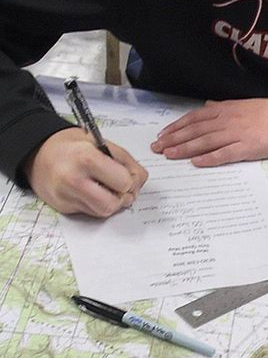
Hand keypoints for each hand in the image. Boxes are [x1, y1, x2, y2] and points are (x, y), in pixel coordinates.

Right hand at [24, 128, 147, 216]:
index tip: (126, 174)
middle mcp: (73, 179)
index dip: (130, 180)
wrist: (39, 152)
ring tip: (107, 189)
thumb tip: (139, 183)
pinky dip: (98, 205)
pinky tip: (93, 192)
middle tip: (120, 186)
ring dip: (112, 203)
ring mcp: (65, 196)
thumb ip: (127, 163)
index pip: (123, 182)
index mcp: (86, 158)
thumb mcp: (104, 144)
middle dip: (123, 196)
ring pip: (103, 212)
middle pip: (113, 204)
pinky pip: (91, 213)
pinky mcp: (62, 207)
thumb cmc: (74, 146)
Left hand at [151, 98, 267, 165]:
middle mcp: (229, 120)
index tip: (163, 134)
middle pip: (195, 130)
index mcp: (229, 109)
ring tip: (169, 155)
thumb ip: (226, 107)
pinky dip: (210, 158)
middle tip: (157, 148)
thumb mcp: (248, 104)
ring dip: (185, 148)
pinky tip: (197, 163)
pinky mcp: (249, 147)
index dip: (177, 126)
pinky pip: (225, 154)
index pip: (196, 117)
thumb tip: (209, 106)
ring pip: (205, 141)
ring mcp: (238, 134)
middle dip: (174, 138)